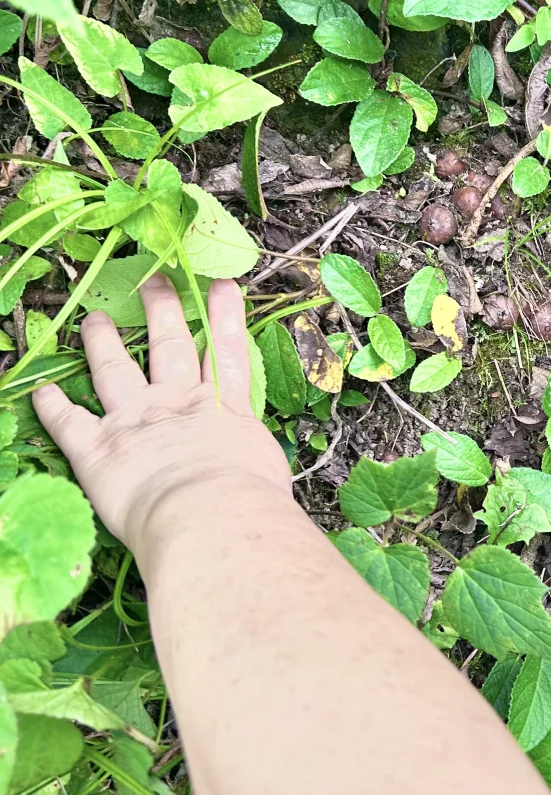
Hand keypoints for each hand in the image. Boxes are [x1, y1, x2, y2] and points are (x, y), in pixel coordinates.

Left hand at [33, 274, 290, 562]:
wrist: (210, 512)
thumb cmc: (250, 497)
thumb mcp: (264, 468)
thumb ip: (251, 458)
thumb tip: (253, 471)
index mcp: (222, 408)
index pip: (226, 352)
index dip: (225, 317)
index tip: (222, 286)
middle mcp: (176, 403)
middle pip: (168, 346)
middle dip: (162, 311)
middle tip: (154, 282)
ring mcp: (134, 420)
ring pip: (114, 371)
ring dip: (103, 343)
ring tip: (94, 319)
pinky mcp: (98, 448)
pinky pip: (69, 423)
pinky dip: (53, 407)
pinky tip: (42, 392)